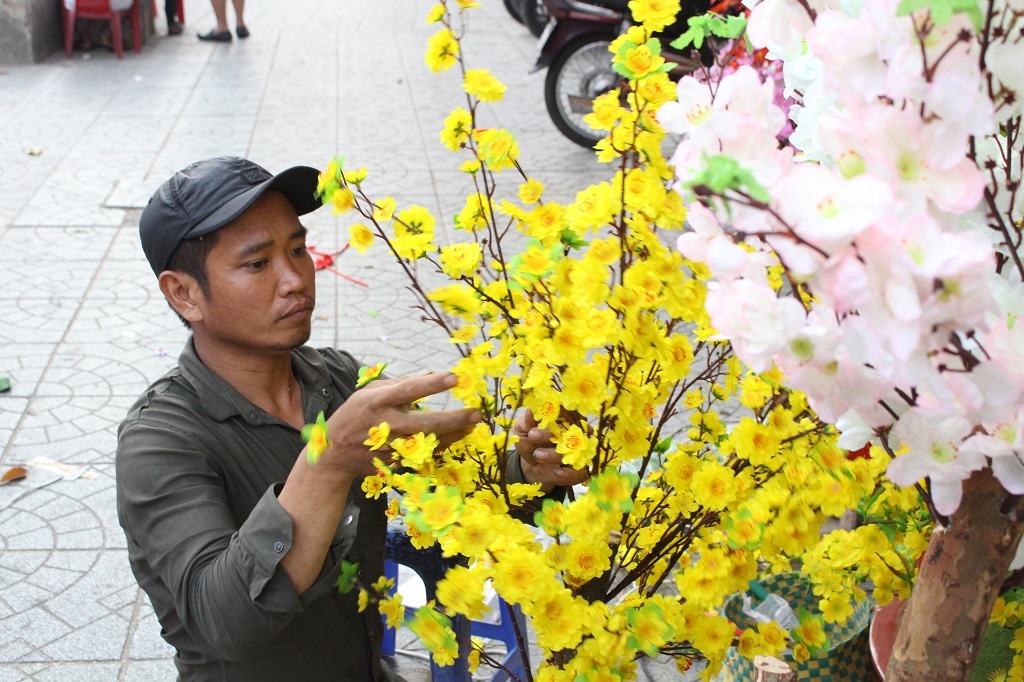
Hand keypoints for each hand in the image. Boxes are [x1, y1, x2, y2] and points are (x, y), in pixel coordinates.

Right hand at [320, 373, 480, 477]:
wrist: (334, 453)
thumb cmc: (355, 415)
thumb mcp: (368, 392)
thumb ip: (399, 383)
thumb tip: (430, 374)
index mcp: (378, 402)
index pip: (409, 390)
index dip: (433, 384)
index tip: (455, 378)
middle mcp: (387, 424)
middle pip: (426, 423)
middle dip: (455, 418)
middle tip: (477, 413)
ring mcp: (392, 447)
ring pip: (430, 442)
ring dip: (454, 433)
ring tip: (472, 424)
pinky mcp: (395, 462)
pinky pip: (424, 453)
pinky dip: (442, 444)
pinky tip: (456, 436)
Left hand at [512, 409, 589, 488]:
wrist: (532, 464)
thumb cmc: (530, 441)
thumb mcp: (523, 430)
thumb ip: (527, 423)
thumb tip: (530, 412)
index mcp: (564, 419)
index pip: (562, 415)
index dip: (549, 420)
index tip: (532, 429)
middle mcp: (576, 434)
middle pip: (569, 431)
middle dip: (549, 435)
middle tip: (532, 436)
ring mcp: (580, 452)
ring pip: (575, 452)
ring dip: (556, 454)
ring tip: (538, 455)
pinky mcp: (580, 470)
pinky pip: (580, 473)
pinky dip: (570, 473)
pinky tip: (558, 472)